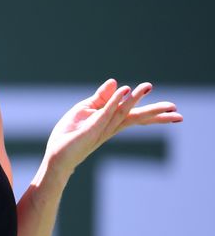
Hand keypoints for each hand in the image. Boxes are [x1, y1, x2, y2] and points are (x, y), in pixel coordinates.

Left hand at [44, 79, 182, 174]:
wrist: (57, 153)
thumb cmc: (71, 134)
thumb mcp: (86, 110)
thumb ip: (101, 97)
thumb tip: (116, 82)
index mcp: (111, 122)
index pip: (135, 115)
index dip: (154, 112)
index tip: (174, 109)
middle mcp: (111, 127)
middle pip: (136, 118)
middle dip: (156, 113)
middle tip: (176, 110)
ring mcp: (102, 128)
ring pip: (123, 112)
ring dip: (135, 99)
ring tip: (147, 87)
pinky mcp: (91, 129)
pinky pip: (105, 112)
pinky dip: (114, 101)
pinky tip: (124, 91)